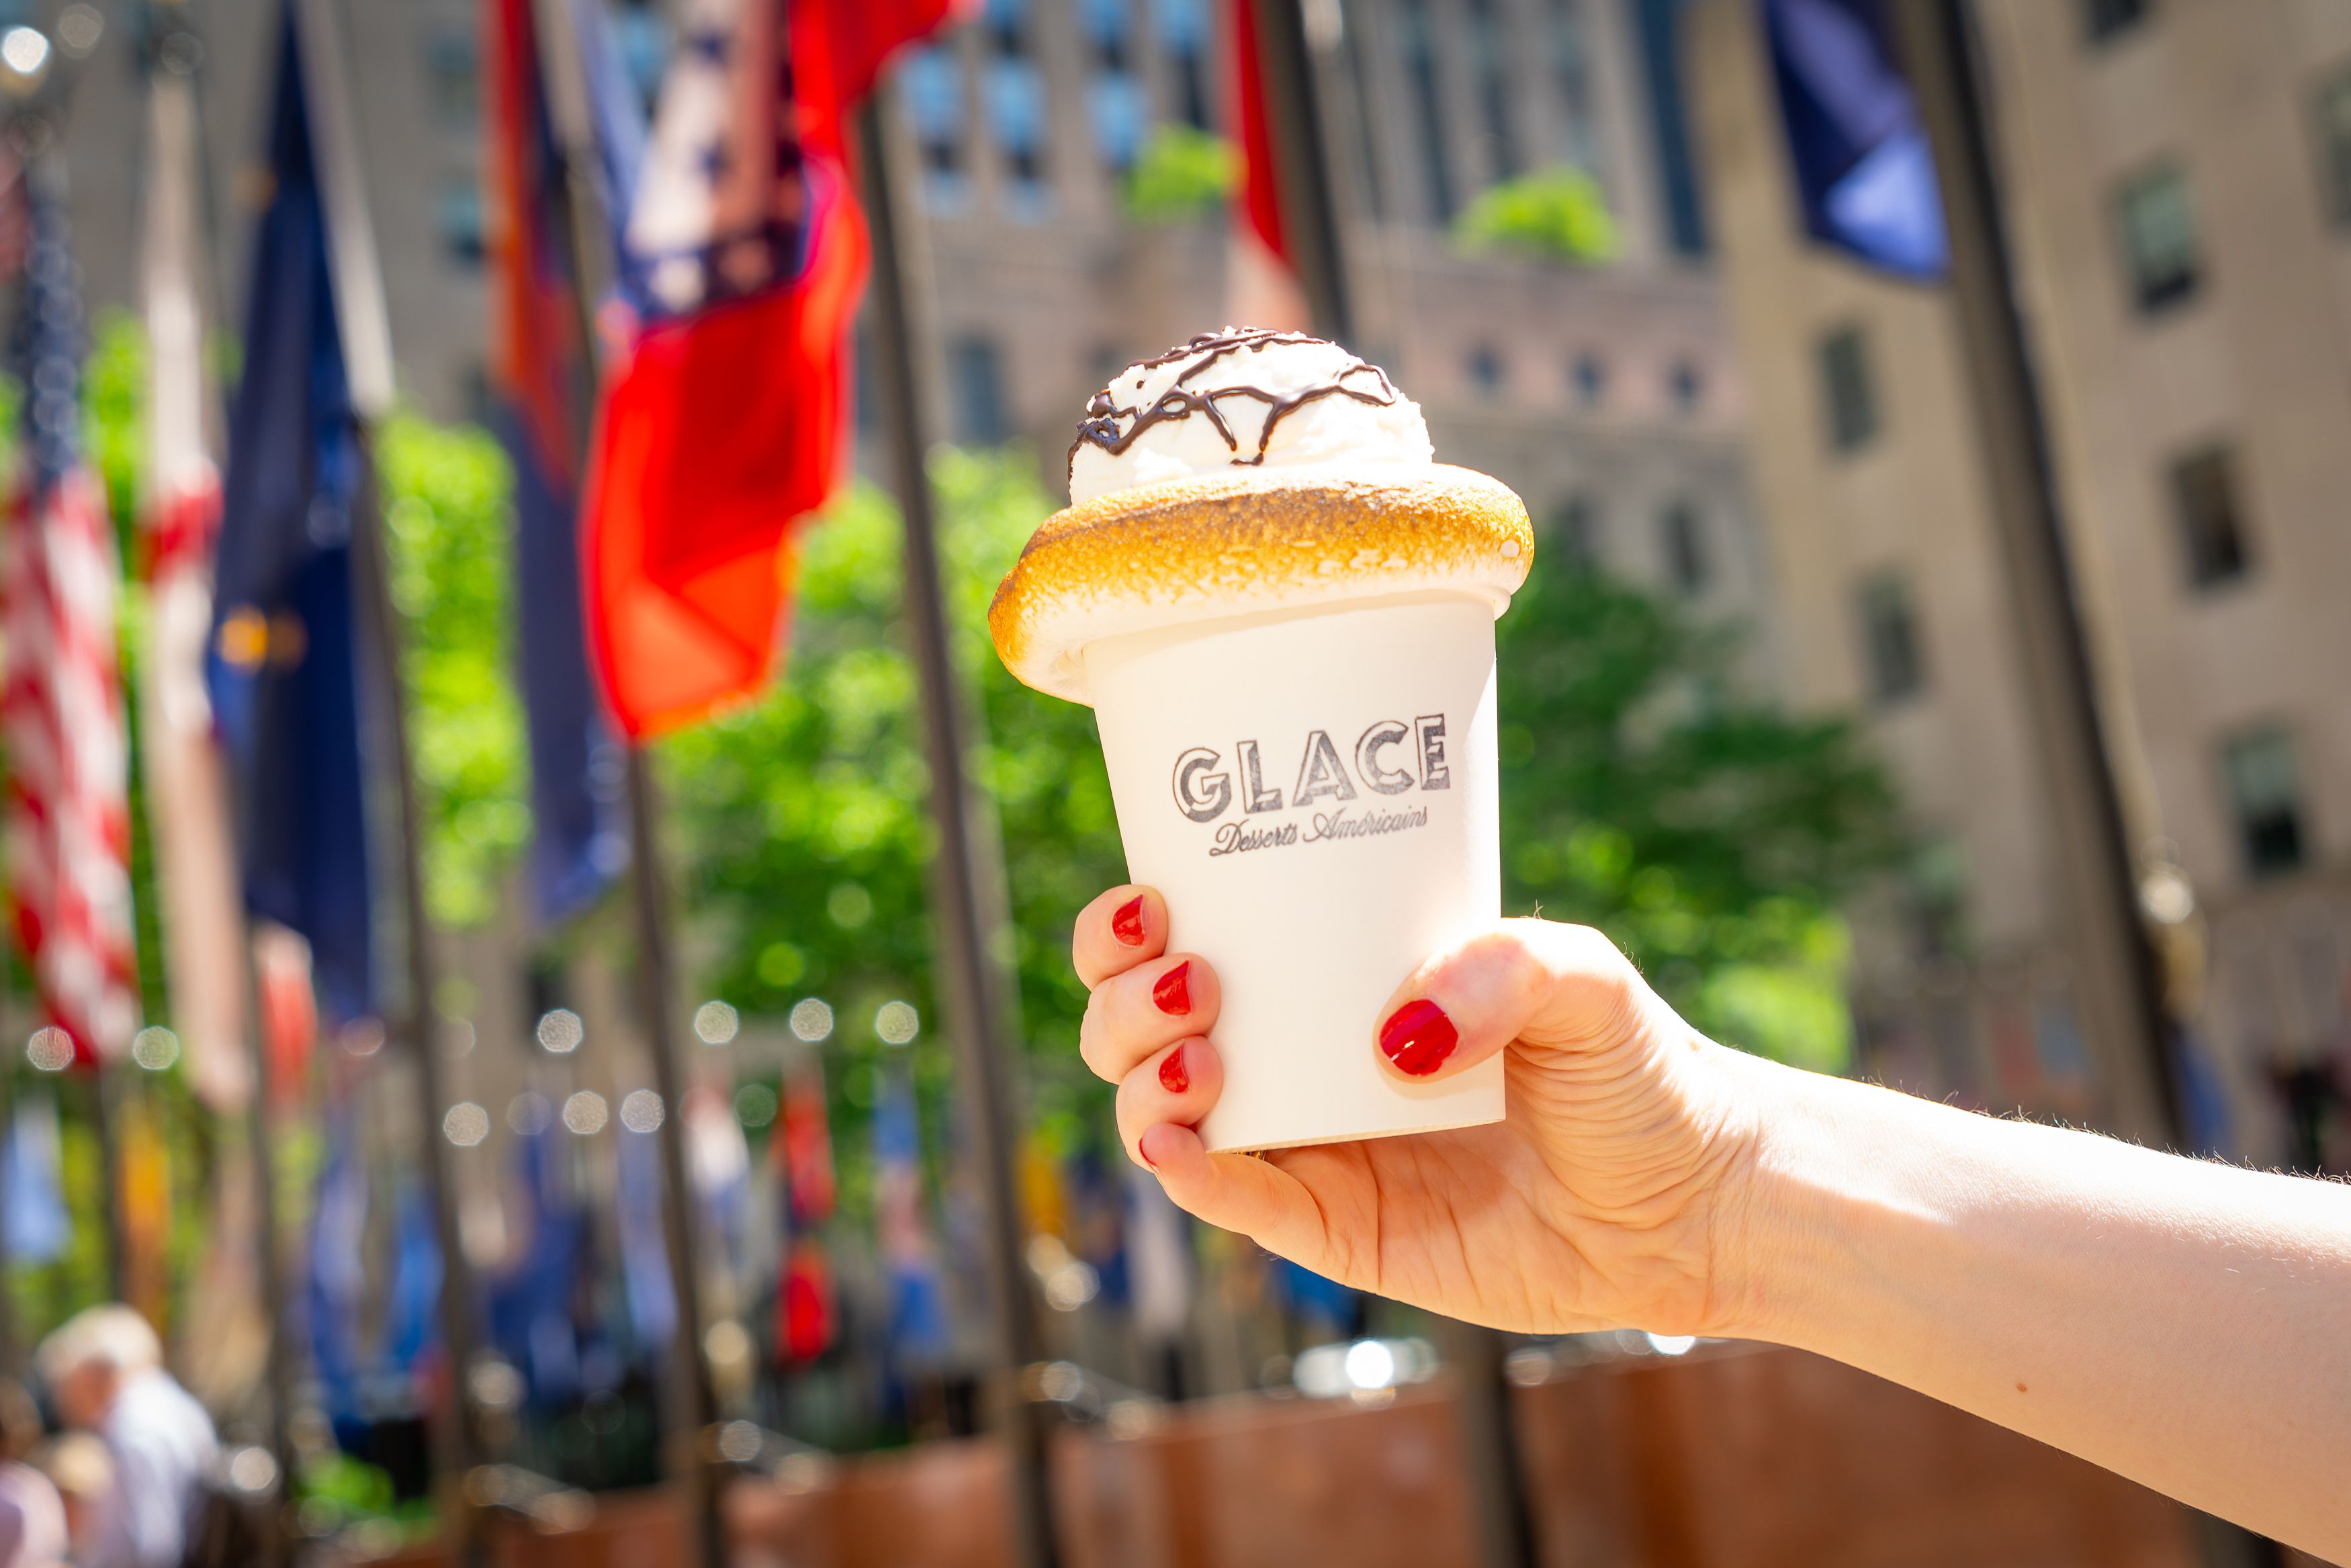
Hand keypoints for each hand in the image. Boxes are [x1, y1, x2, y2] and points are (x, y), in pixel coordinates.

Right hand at [1073, 886, 1768, 1335]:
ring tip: (1202, 1059)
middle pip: (1142, 1032)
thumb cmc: (1637, 1071)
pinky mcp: (1335, 1232)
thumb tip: (1394, 1036)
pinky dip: (1190, 1174)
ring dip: (1141, 1081)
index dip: (1130, 929)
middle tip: (1190, 977)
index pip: (1192, 940)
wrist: (1699, 1203)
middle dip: (1124, 1002)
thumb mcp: (1582, 977)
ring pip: (1161, 1116)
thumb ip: (1503, 966)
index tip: (1149, 902)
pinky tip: (1182, 1142)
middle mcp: (1299, 1062)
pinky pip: (1236, 1204)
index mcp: (1330, 983)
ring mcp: (1311, 1149)